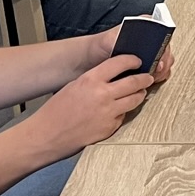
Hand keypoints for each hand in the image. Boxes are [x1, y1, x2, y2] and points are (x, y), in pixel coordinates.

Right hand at [31, 53, 155, 156]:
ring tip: (139, 93)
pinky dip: (124, 113)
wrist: (47, 135)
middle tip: (147, 77)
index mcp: (91, 80)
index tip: (137, 61)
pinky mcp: (110, 128)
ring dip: (139, 95)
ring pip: (135, 100)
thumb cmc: (56, 111)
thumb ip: (95, 79)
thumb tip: (113, 75)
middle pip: (134, 82)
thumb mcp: (74, 85)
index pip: (120, 63)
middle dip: (144, 78)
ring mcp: (109, 113)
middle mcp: (103, 95)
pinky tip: (119, 111)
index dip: (132, 60)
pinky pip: (123, 117)